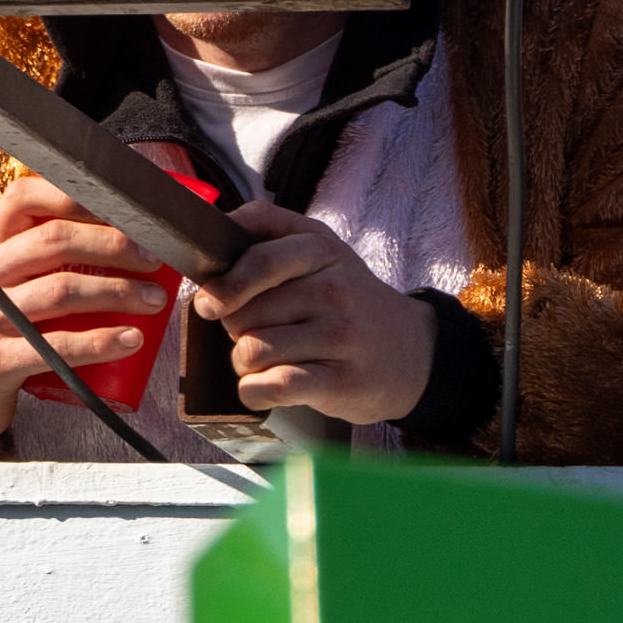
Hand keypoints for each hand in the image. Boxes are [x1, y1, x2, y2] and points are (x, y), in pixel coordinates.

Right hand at [0, 176, 176, 444]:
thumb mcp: (3, 282)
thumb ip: (41, 256)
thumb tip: (125, 234)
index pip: (24, 198)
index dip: (76, 195)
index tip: (125, 208)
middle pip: (54, 240)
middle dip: (113, 244)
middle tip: (155, 258)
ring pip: (60, 292)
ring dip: (118, 292)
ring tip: (154, 300)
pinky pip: (54, 346)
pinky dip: (100, 342)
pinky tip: (131, 340)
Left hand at [200, 202, 439, 427]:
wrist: (414, 352)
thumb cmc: (351, 301)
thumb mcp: (322, 252)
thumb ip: (267, 231)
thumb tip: (209, 238)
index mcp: (323, 250)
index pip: (257, 258)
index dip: (222, 284)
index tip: (208, 303)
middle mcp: (336, 289)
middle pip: (244, 312)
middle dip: (236, 329)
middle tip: (259, 333)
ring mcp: (342, 336)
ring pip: (253, 351)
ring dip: (245, 364)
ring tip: (269, 360)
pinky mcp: (343, 381)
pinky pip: (273, 385)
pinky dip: (255, 391)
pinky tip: (266, 388)